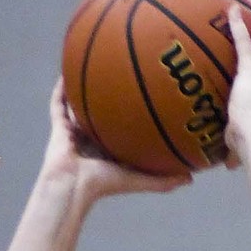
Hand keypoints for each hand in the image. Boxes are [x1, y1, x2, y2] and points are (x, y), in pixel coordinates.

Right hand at [40, 79, 190, 204]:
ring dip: (86, 87)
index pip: (122, 130)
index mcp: (108, 151)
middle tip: (124, 74)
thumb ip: (163, 180)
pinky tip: (71, 65)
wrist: (71, 187)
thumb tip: (192, 178)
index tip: (147, 99)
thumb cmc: (104, 185)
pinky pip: (59, 103)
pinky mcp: (58, 126)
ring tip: (96, 64)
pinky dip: (63, 87)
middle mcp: (92, 140)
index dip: (132, 116)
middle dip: (112, 97)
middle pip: (103, 114)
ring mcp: (74, 132)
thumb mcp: (139, 179)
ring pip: (80, 105)